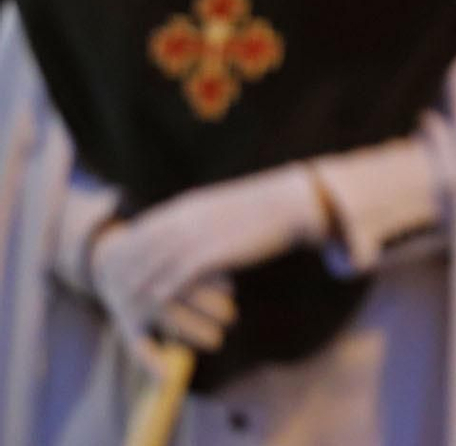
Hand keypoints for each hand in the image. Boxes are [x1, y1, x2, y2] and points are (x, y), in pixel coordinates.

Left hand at [88, 164, 327, 371]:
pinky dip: (161, 292)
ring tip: (126, 305)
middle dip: (122, 272)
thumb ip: (201, 218)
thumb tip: (193, 228)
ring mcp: (195, 236)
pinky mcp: (210, 254)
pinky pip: (176, 277)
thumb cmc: (264, 208)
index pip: (142, 230)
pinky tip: (155, 305)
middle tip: (112, 292)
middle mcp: (183, 220)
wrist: (290, 203)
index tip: (115, 268)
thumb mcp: (222, 208)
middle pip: (139, 249)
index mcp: (186, 207)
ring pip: (152, 266)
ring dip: (137, 287)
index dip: (126, 251)